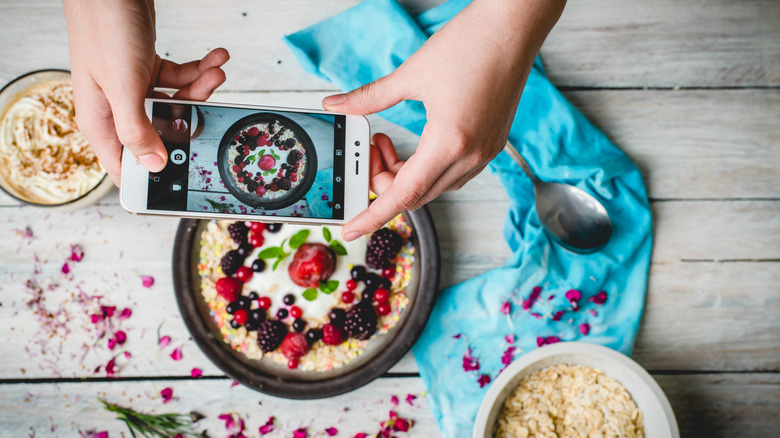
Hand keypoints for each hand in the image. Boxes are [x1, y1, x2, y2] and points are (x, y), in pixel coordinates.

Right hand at [64, 0, 229, 182]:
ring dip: (200, 88)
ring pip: (176, 104)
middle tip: (210, 105)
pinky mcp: (146, 68)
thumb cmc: (104, 28)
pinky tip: (214, 58)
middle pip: (161, 133)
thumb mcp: (122, 85)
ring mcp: (132, 88)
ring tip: (216, 70)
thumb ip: (137, 128)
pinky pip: (178, 79)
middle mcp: (116, 108)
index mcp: (101, 121)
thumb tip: (155, 165)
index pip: (125, 166)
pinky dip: (197, 71)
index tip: (183, 180)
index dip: (152, 178)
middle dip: (190, 118)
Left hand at [323, 0, 564, 239]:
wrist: (514, 26)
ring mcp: (485, 152)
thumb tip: (337, 106)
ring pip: (435, 186)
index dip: (372, 216)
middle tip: (369, 151)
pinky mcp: (491, 143)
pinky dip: (427, 169)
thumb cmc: (470, 44)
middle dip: (384, 182)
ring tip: (387, 141)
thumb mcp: (410, 74)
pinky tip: (414, 146)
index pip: (403, 196)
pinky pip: (453, 173)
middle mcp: (471, 156)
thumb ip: (369, 98)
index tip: (350, 229)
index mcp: (449, 143)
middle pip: (417, 194)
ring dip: (406, 176)